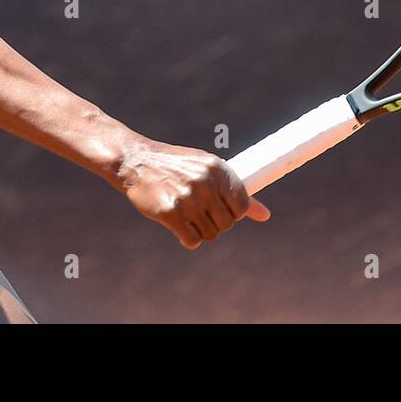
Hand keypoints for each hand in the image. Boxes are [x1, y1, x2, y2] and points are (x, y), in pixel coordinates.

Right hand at [117, 139, 271, 248]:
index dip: (233, 214)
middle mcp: (205, 182)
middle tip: (199, 214)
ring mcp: (188, 198)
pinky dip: (187, 238)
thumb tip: (265, 215)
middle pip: (226, 224)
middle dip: (215, 224)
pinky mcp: (170, 212)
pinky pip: (191, 240)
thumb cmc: (175, 166)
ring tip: (187, 216)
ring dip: (199, 231)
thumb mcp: (207, 169)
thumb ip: (234, 192)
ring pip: (209, 234)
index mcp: (217, 169)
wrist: (135, 161)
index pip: (242, 206)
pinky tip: (178, 225)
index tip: (220, 210)